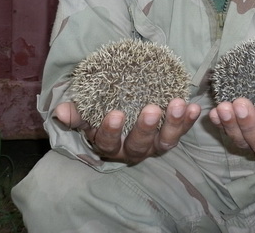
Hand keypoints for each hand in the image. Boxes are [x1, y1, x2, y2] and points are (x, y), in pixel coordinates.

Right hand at [53, 98, 200, 163]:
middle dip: (146, 128)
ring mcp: (154, 145)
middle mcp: (133, 150)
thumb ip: (76, 113)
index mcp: (110, 145)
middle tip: (151, 109)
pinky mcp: (171, 135)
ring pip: (165, 141)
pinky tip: (195, 107)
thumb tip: (60, 111)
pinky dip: (189, 120)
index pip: (108, 143)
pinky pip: (182, 130)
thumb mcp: (88, 113)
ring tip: (179, 104)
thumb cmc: (103, 110)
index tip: (116, 114)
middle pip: (140, 145)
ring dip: (174, 124)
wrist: (124, 108)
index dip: (111, 131)